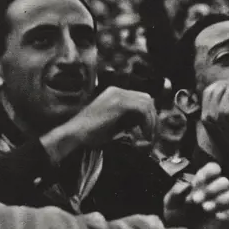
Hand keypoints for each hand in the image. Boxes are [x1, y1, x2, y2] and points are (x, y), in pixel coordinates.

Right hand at [40, 87, 155, 162]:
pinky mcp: (119, 103)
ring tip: (148, 137)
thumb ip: (129, 120)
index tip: (150, 131)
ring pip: (147, 104)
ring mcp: (118, 95)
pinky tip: (144, 135)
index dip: (149, 116)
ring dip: (151, 122)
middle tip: (152, 135)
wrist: (74, 134)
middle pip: (147, 99)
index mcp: (115, 94)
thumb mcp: (114, 124)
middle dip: (153, 118)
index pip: (141, 99)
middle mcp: (117, 91)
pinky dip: (147, 123)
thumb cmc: (90, 133)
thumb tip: (145, 124)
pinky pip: (142, 110)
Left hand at [164, 162, 228, 228]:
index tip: (197, 182)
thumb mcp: (170, 205)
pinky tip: (215, 216)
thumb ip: (175, 193)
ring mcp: (225, 205)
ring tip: (205, 208)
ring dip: (220, 200)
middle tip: (196, 200)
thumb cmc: (178, 219)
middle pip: (224, 181)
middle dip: (211, 189)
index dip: (207, 173)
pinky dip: (226, 213)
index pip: (213, 169)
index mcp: (204, 183)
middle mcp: (216, 192)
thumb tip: (186, 184)